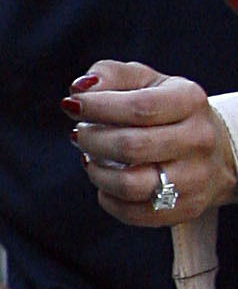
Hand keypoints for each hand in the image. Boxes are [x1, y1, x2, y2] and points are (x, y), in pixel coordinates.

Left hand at [67, 59, 237, 230]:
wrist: (215, 151)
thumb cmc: (168, 111)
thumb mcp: (147, 82)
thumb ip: (112, 76)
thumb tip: (79, 89)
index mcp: (190, 101)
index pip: (139, 107)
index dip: (98, 107)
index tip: (72, 105)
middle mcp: (198, 140)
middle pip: (131, 147)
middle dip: (92, 140)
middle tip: (78, 134)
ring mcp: (195, 179)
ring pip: (130, 185)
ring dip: (96, 172)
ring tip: (89, 158)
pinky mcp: (185, 209)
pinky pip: (131, 212)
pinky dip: (107, 197)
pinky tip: (105, 181)